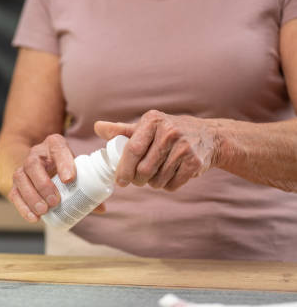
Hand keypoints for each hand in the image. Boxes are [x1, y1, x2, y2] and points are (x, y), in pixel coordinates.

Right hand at [8, 134, 105, 222]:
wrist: (43, 164)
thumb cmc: (64, 167)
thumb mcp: (76, 169)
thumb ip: (88, 186)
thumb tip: (101, 208)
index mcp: (54, 145)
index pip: (57, 147)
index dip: (63, 162)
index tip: (70, 179)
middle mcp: (36, 154)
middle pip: (33, 164)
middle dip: (43, 184)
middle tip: (55, 201)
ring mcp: (23, 168)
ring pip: (21, 178)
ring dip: (31, 196)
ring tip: (44, 210)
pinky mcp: (16, 183)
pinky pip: (14, 193)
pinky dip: (23, 207)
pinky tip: (34, 218)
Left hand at [94, 110, 218, 190]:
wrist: (208, 136)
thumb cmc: (168, 131)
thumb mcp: (146, 126)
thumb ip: (121, 130)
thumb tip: (97, 127)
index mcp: (153, 120)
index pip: (132, 149)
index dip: (123, 168)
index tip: (119, 181)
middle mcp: (169, 131)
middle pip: (144, 169)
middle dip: (137, 179)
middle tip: (137, 179)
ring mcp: (184, 147)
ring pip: (157, 179)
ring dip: (152, 183)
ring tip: (155, 174)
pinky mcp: (195, 163)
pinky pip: (172, 185)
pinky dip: (167, 186)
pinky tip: (170, 175)